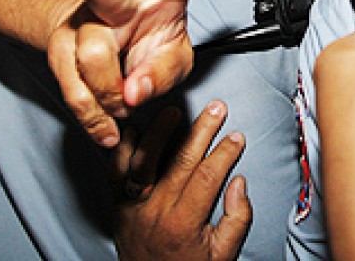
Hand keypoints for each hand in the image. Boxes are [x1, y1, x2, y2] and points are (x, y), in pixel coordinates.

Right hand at [50, 0, 237, 146]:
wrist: (102, 63)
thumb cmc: (148, 52)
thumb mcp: (173, 63)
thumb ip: (163, 73)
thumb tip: (132, 90)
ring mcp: (82, 21)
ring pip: (93, 57)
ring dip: (113, 93)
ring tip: (124, 94)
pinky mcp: (57, 48)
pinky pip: (74, 90)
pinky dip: (96, 116)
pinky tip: (109, 122)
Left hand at [111, 101, 251, 260]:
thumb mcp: (222, 255)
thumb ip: (237, 219)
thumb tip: (239, 182)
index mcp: (183, 224)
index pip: (207, 177)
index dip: (224, 153)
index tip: (237, 136)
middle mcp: (156, 211)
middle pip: (181, 160)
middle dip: (202, 130)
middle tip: (217, 108)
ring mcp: (132, 206)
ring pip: (144, 160)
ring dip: (159, 132)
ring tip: (174, 111)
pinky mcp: (117, 205)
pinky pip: (115, 172)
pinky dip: (122, 149)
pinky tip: (134, 129)